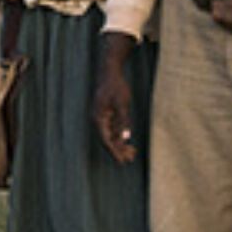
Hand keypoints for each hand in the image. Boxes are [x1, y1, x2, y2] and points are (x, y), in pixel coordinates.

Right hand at [91, 33, 138, 162]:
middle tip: (131, 158)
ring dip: (120, 143)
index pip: (106, 140)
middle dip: (119, 149)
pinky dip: (120, 135)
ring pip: (110, 134)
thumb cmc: (116, 86)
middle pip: (108, 139)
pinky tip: (128, 140)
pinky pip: (112, 128)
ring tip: (132, 152)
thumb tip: (126, 137)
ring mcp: (102, 116)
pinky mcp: (107, 113)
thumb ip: (123, 121)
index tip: (122, 161)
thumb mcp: (122, 103)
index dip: (114, 151)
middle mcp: (98, 119)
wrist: (110, 70)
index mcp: (99, 118)